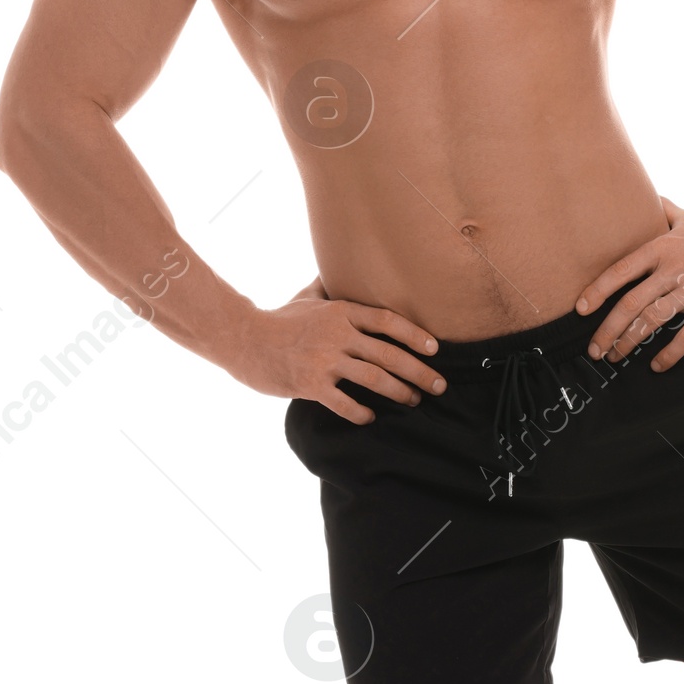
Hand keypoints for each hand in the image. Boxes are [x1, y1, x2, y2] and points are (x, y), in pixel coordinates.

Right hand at [234, 289, 445, 421]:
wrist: (243, 340)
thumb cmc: (278, 319)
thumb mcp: (306, 297)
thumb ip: (328, 286)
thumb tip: (338, 266)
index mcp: (340, 312)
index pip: (387, 321)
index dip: (415, 335)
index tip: (435, 349)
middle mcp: (336, 334)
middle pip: (389, 353)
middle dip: (419, 372)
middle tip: (440, 386)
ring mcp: (323, 359)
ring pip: (373, 378)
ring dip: (399, 392)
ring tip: (413, 401)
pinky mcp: (310, 384)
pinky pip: (343, 402)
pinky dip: (361, 412)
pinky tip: (371, 417)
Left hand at [575, 201, 683, 369]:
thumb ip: (665, 212)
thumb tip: (649, 197)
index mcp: (662, 247)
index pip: (620, 271)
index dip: (597, 292)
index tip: (580, 310)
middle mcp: (673, 269)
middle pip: (630, 303)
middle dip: (607, 330)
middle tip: (595, 350)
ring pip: (652, 321)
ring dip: (629, 342)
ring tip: (616, 356)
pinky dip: (669, 355)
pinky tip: (657, 366)